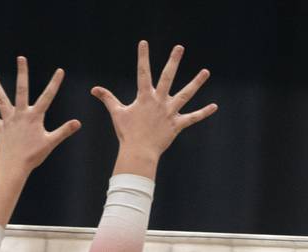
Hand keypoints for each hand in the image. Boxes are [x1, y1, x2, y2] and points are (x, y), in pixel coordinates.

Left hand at [0, 56, 80, 172]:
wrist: (14, 165)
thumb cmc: (34, 156)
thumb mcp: (51, 143)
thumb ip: (64, 131)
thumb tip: (78, 123)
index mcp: (34, 117)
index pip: (47, 97)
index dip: (55, 83)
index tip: (60, 71)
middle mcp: (20, 114)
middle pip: (21, 90)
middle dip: (22, 73)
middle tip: (21, 58)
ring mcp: (8, 120)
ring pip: (1, 99)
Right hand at [92, 41, 216, 175]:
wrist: (139, 152)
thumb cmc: (127, 133)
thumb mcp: (117, 113)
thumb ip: (107, 98)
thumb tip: (93, 89)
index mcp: (144, 97)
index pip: (143, 72)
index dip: (143, 57)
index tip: (144, 43)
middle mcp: (159, 101)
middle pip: (167, 77)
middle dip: (173, 61)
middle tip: (179, 47)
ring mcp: (170, 112)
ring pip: (185, 94)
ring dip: (196, 82)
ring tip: (206, 71)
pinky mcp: (177, 125)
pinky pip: (193, 118)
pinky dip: (204, 112)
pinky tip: (214, 106)